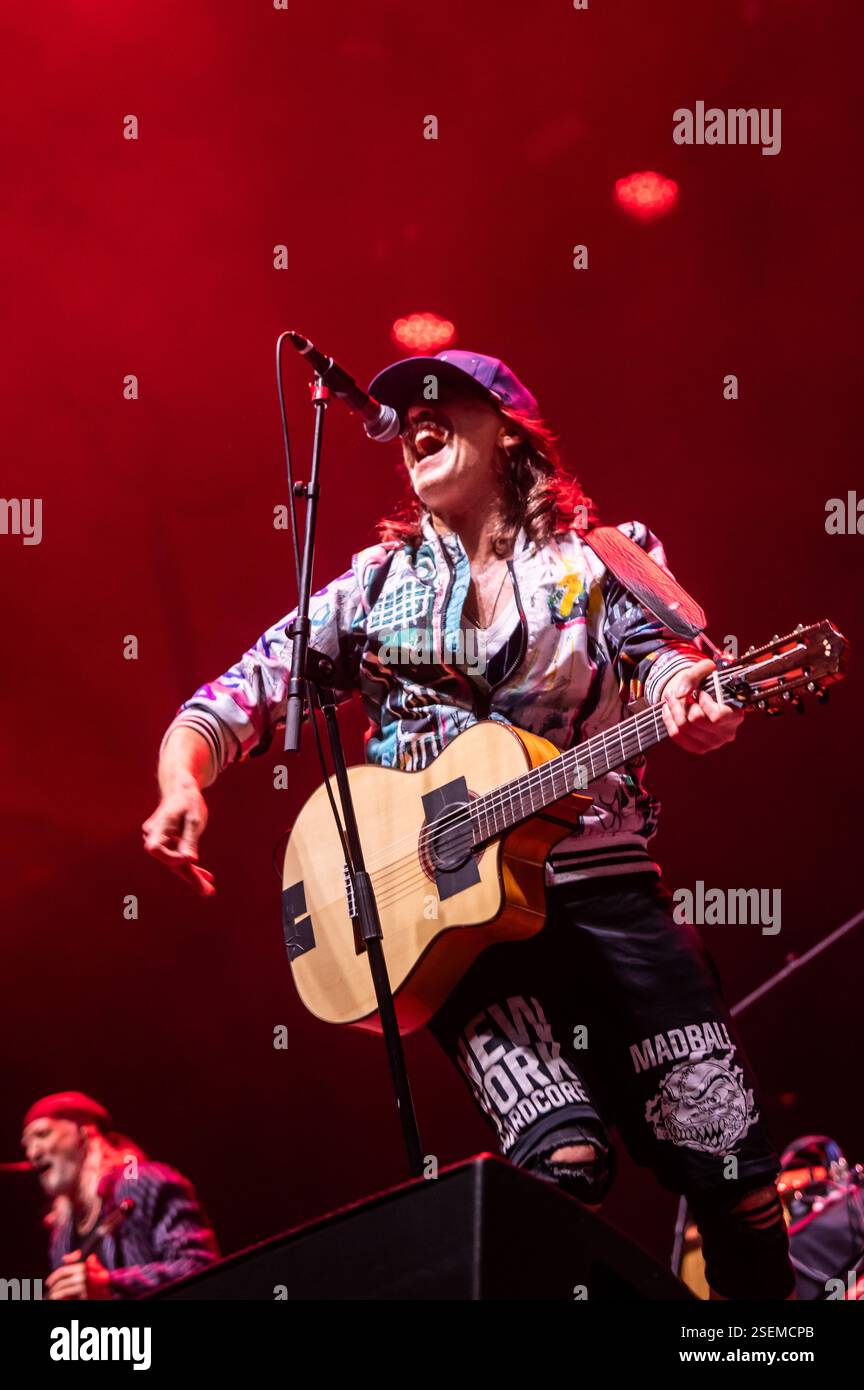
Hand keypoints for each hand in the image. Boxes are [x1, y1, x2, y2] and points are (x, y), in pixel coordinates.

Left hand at [46, 1252, 111, 1300]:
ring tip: (53, 1295)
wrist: (109, 1289)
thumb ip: (78, 1259)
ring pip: (62, 1290)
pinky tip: (58, 1298)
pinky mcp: (83, 1295)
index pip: (63, 1271)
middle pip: (61, 1281)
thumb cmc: (98, 1277)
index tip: (49, 1282)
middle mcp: (82, 1275)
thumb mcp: (91, 1264)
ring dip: (55, 1293)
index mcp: (83, 1266)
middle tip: (50, 1289)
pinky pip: (67, 1296)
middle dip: (53, 1286)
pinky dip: (60, 1297)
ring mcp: (83, 1285)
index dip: (53, 1276)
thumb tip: (64, 1258)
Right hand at [142, 778, 215, 895]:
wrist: (182, 789)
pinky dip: (191, 866)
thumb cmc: (188, 801)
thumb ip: (190, 839)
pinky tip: (207, 877)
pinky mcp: (167, 843)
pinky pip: (178, 857)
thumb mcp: (194, 819)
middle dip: (189, 876)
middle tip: (207, 892)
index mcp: (159, 825)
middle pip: (169, 860)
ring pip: (175, 862)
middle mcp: (154, 834)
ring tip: (209, 890)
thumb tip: (190, 860)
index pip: (156, 849)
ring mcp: (159, 840)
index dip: (171, 857)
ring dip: (192, 875)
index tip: (190, 859)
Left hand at [659, 658, 743, 753]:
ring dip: (673, 709)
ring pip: (684, 727)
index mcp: (736, 715)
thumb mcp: (706, 670)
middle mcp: (727, 733)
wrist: (703, 696)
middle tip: (677, 692)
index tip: (700, 692)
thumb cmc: (709, 684)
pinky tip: (669, 710)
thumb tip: (681, 693)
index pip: (719, 716)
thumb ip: (695, 675)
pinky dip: (669, 720)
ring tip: (671, 697)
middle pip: (696, 719)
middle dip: (682, 702)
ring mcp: (713, 743)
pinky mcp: (699, 748)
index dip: (705, 702)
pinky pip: (676, 736)